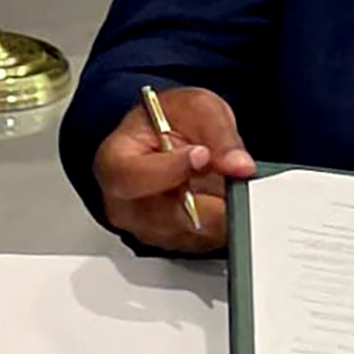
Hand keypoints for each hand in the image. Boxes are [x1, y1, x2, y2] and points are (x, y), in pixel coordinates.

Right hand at [96, 86, 255, 252]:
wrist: (169, 138)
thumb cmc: (170, 121)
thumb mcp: (196, 108)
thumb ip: (217, 133)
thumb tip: (238, 165)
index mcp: (115, 162)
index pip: (135, 177)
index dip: (172, 169)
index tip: (202, 155)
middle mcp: (124, 205)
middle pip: (169, 214)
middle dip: (208, 193)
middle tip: (232, 171)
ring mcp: (147, 230)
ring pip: (195, 231)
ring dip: (218, 206)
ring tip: (221, 177)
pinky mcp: (174, 245)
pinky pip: (207, 241)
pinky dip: (221, 219)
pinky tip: (218, 195)